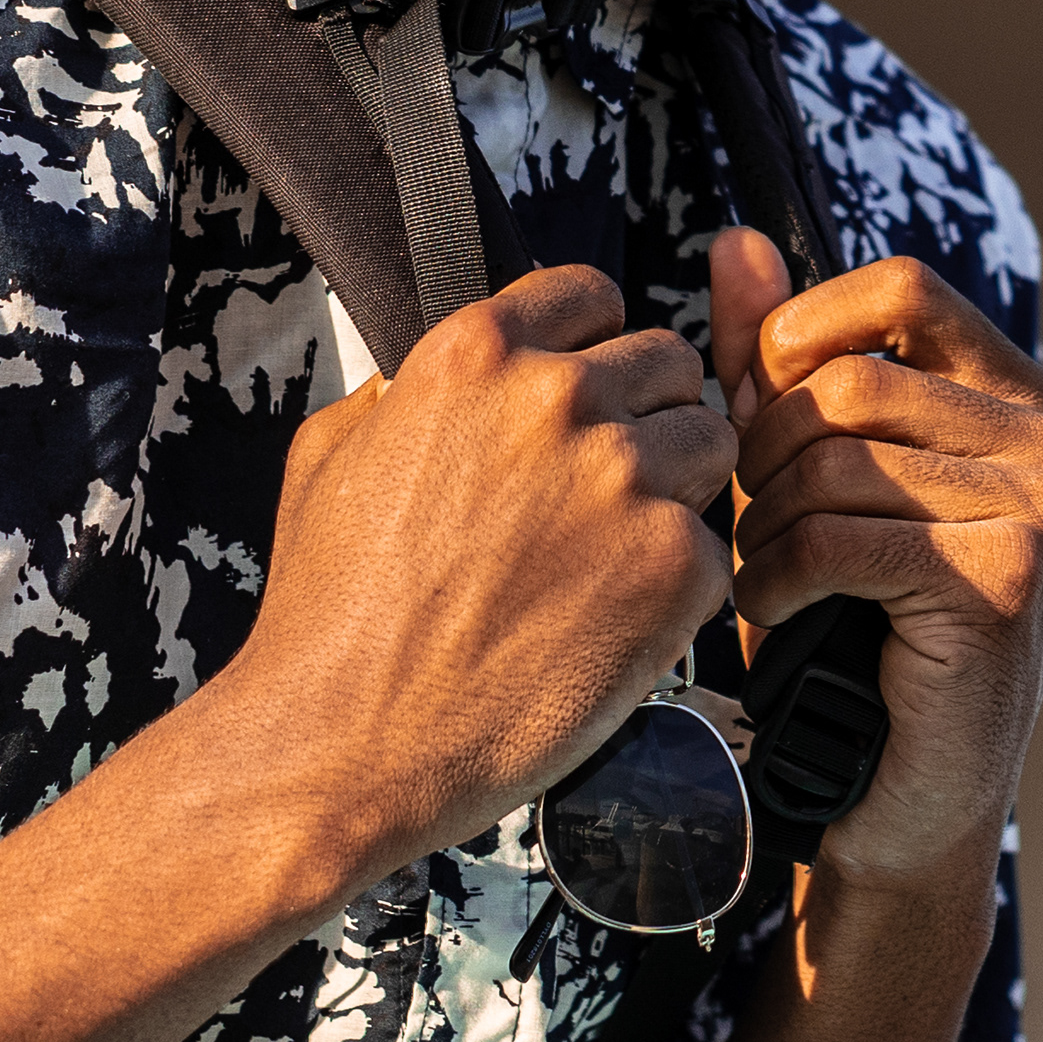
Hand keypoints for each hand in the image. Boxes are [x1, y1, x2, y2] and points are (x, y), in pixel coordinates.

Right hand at [211, 263, 740, 867]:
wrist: (342, 747)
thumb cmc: (328, 616)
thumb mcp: (329, 457)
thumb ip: (399, 394)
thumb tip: (422, 381)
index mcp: (476, 354)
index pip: (592, 294)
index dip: (594, 348)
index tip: (586, 396)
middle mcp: (557, 397)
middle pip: (667, 363)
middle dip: (645, 418)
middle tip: (602, 495)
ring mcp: (623, 476)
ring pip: (710, 443)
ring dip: (677, 491)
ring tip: (613, 557)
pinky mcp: (672, 563)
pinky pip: (714, 546)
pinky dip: (678, 587)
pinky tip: (614, 622)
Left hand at [709, 234, 1042, 891]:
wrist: (905, 797)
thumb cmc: (853, 627)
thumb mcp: (809, 474)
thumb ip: (777, 360)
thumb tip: (734, 241)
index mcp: (1026, 397)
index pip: (901, 290)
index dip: (803, 335)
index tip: (759, 411)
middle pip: (854, 380)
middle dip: (766, 451)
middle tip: (746, 519)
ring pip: (838, 459)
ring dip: (763, 524)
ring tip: (759, 574)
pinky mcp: (1010, 579)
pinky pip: (839, 536)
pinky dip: (774, 577)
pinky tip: (772, 613)